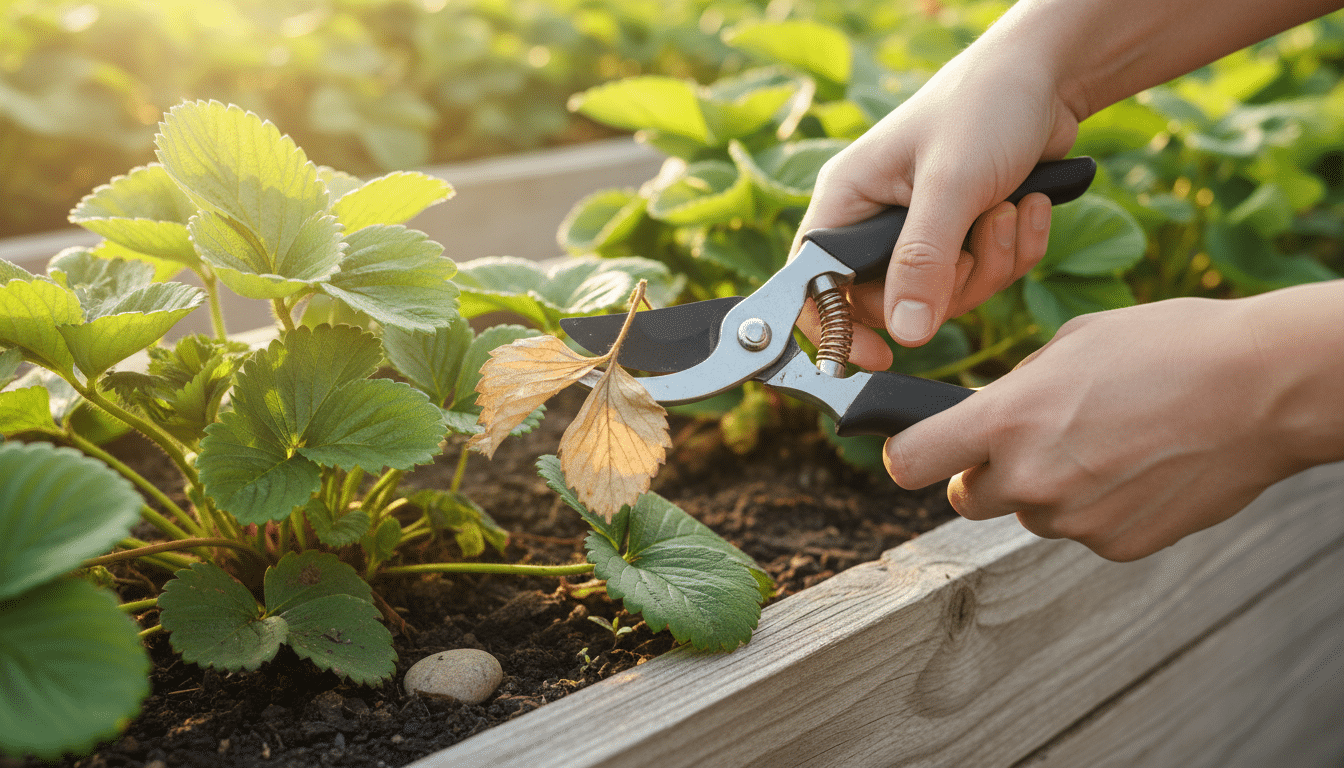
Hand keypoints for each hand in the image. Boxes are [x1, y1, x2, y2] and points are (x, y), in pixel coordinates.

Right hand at [794, 42, 1080, 366]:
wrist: (1047, 77)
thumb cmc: (983, 107)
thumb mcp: (950, 184)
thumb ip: (924, 260)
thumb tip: (905, 334)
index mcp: (848, 202)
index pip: (815, 284)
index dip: (837, 327)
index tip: (878, 357)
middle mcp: (877, 222)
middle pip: (894, 302)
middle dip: (950, 283)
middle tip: (979, 240)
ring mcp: (922, 232)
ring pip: (947, 295)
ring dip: (992, 261)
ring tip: (1011, 209)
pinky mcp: (965, 235)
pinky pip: (986, 277)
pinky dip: (1017, 250)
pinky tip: (1031, 204)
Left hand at [883, 286, 1343, 561]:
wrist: (1261, 389)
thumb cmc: (1168, 347)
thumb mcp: (1070, 343)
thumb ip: (1015, 389)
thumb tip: (987, 414)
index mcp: (1007, 421)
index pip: (910, 463)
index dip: (907, 456)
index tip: (918, 449)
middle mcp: (1031, 479)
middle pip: (967, 499)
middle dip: (985, 474)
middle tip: (1028, 442)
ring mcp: (1075, 520)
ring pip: (1030, 514)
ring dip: (1047, 488)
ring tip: (1105, 443)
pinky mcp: (1117, 546)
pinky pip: (1081, 530)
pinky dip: (1096, 507)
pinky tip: (1136, 468)